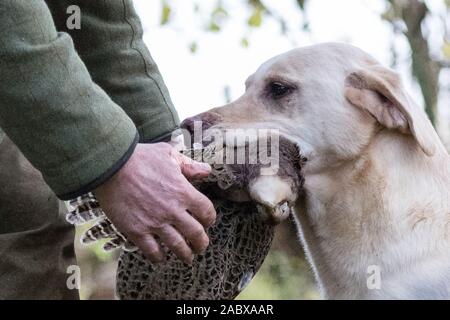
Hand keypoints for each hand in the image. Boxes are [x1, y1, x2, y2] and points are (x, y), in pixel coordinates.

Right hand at [94, 143, 215, 263]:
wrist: (110, 166)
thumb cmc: (140, 157)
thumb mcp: (168, 154)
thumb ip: (189, 165)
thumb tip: (207, 170)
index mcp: (183, 192)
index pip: (207, 212)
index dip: (210, 219)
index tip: (207, 222)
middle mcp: (173, 210)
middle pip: (196, 233)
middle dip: (201, 243)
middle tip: (201, 246)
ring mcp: (155, 222)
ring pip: (178, 246)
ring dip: (185, 255)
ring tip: (188, 258)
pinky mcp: (136, 231)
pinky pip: (152, 251)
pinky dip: (159, 257)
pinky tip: (161, 258)